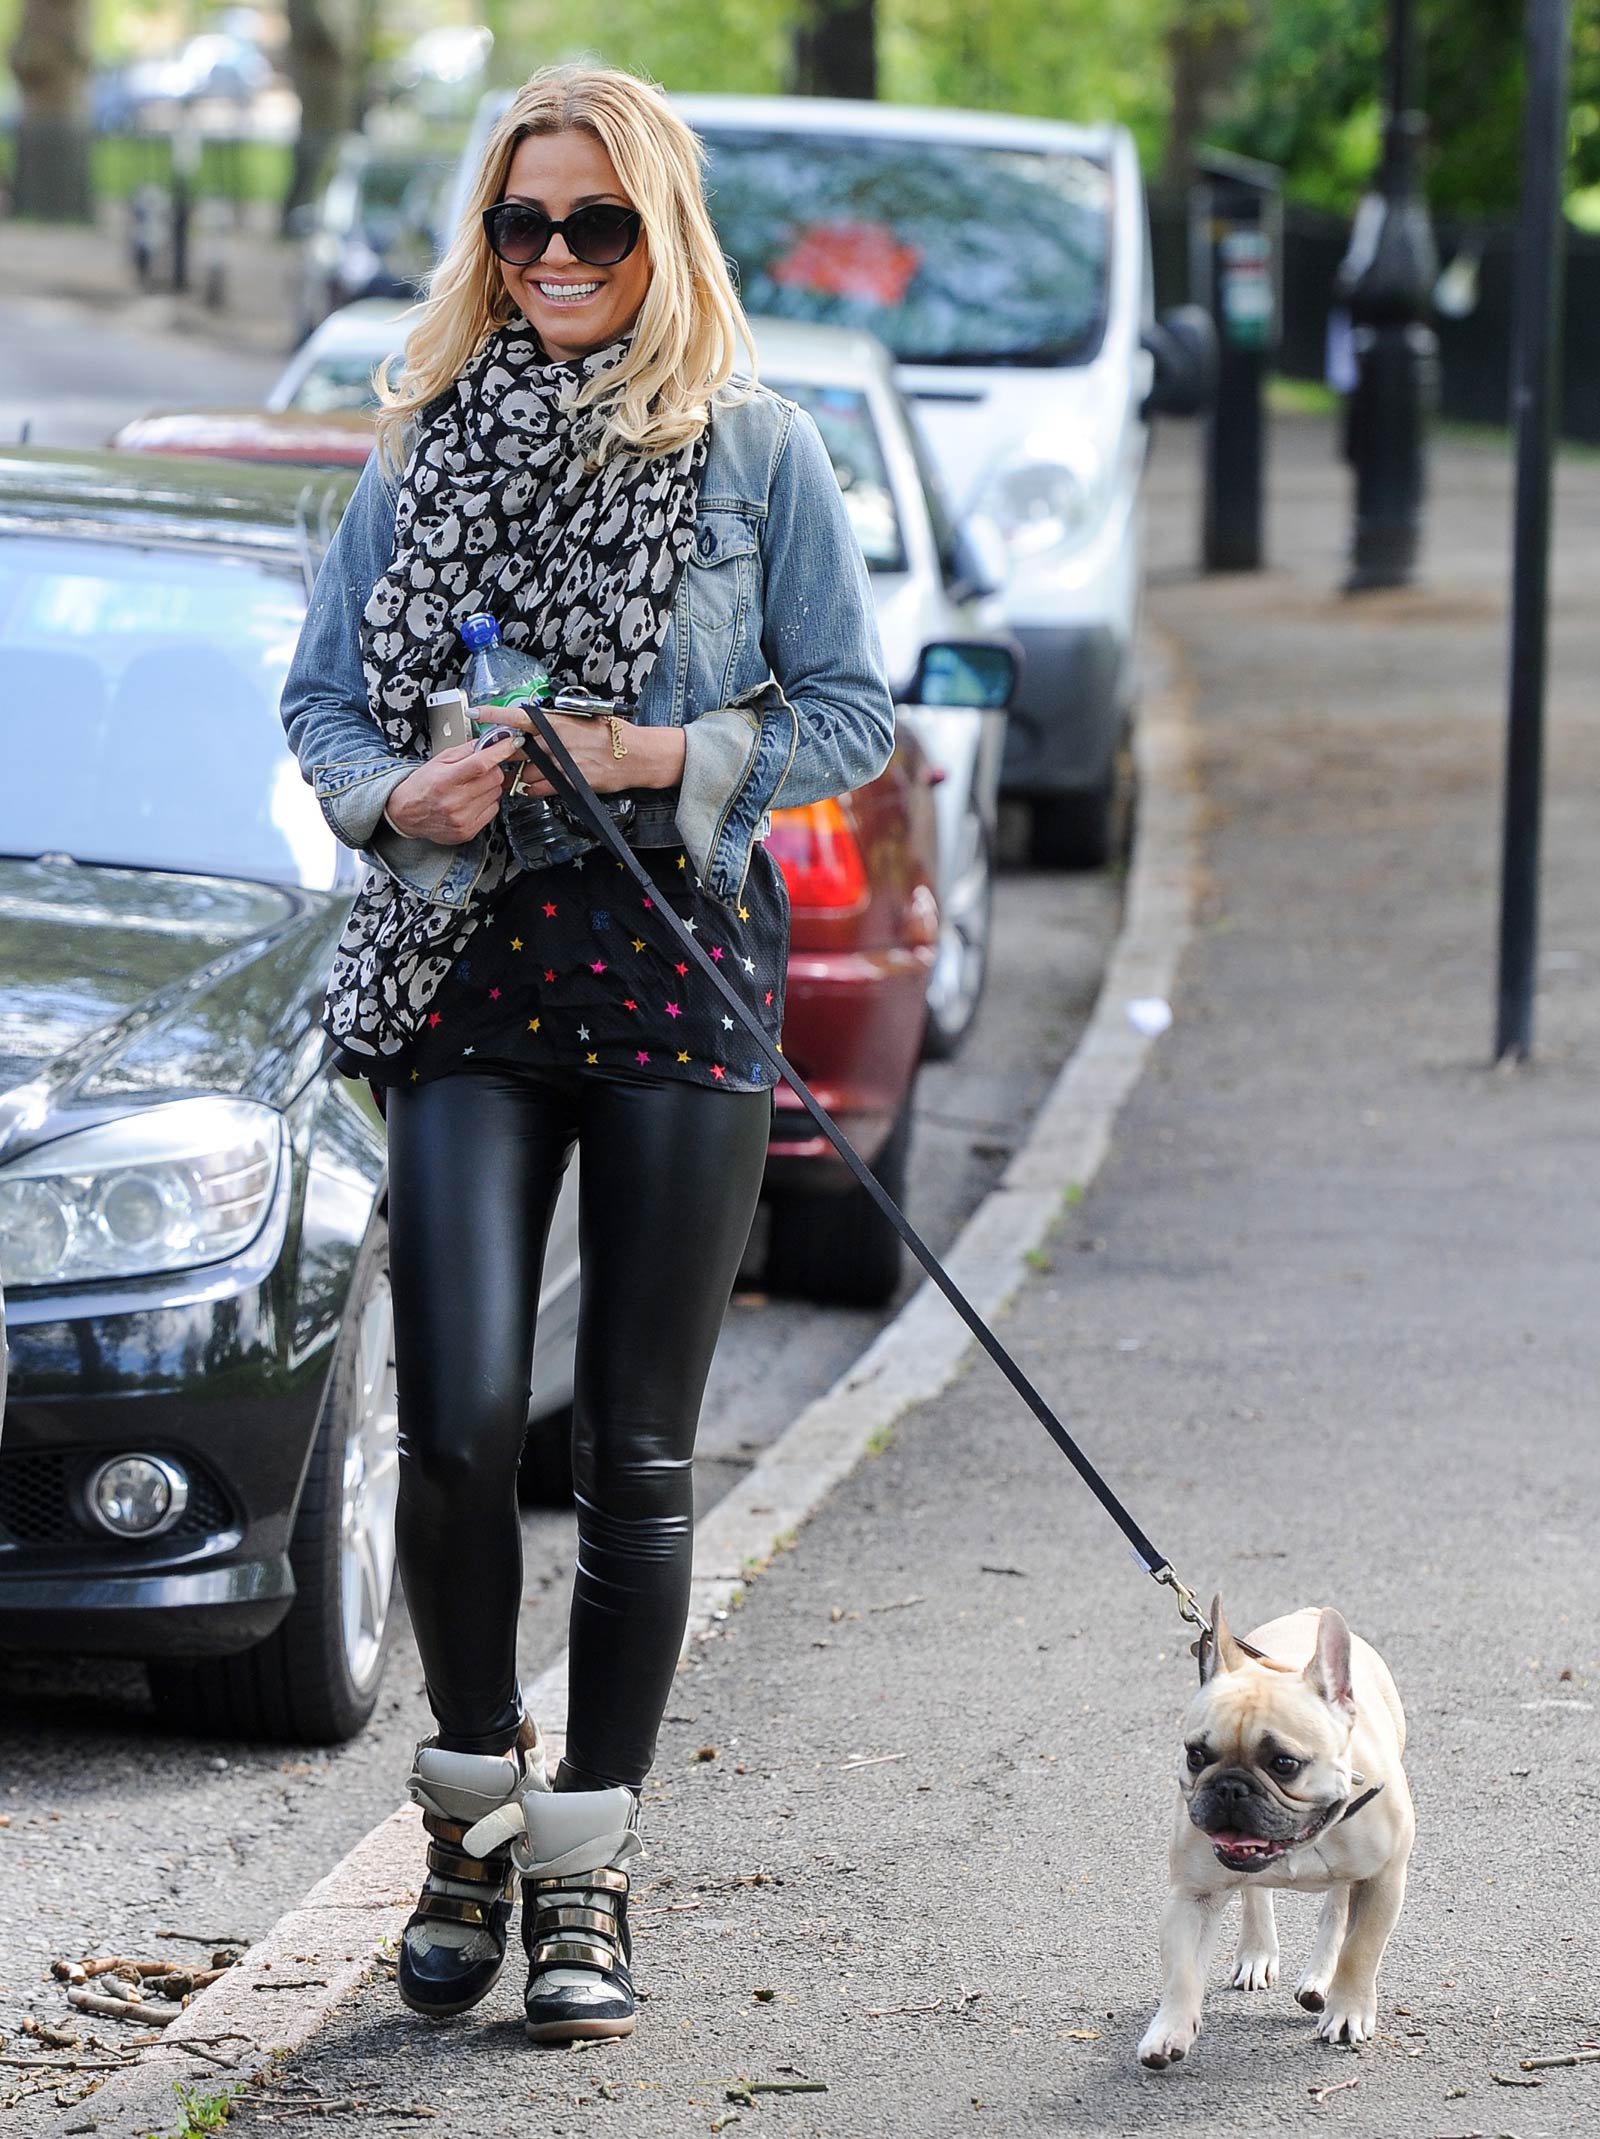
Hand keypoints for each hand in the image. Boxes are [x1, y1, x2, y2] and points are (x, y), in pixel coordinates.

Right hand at [383, 735, 523, 843]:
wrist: (406, 814)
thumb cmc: (421, 786)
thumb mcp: (439, 761)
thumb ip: (465, 750)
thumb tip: (489, 741)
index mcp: (445, 780)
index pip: (480, 764)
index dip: (500, 751)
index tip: (512, 743)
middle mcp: (454, 801)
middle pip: (494, 778)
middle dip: (493, 769)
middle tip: (481, 769)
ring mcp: (463, 818)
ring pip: (497, 794)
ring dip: (490, 787)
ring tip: (472, 787)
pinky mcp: (469, 831)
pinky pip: (493, 810)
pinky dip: (488, 802)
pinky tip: (473, 800)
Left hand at [476, 706, 685, 795]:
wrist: (635, 756)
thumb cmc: (612, 735)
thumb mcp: (584, 718)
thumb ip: (558, 722)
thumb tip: (538, 723)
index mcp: (557, 722)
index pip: (518, 717)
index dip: (495, 716)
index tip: (476, 713)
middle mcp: (555, 742)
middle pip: (516, 749)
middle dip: (506, 753)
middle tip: (500, 754)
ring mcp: (560, 764)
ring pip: (525, 772)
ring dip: (519, 774)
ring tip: (520, 772)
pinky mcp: (567, 783)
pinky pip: (537, 789)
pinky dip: (531, 787)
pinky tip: (532, 784)